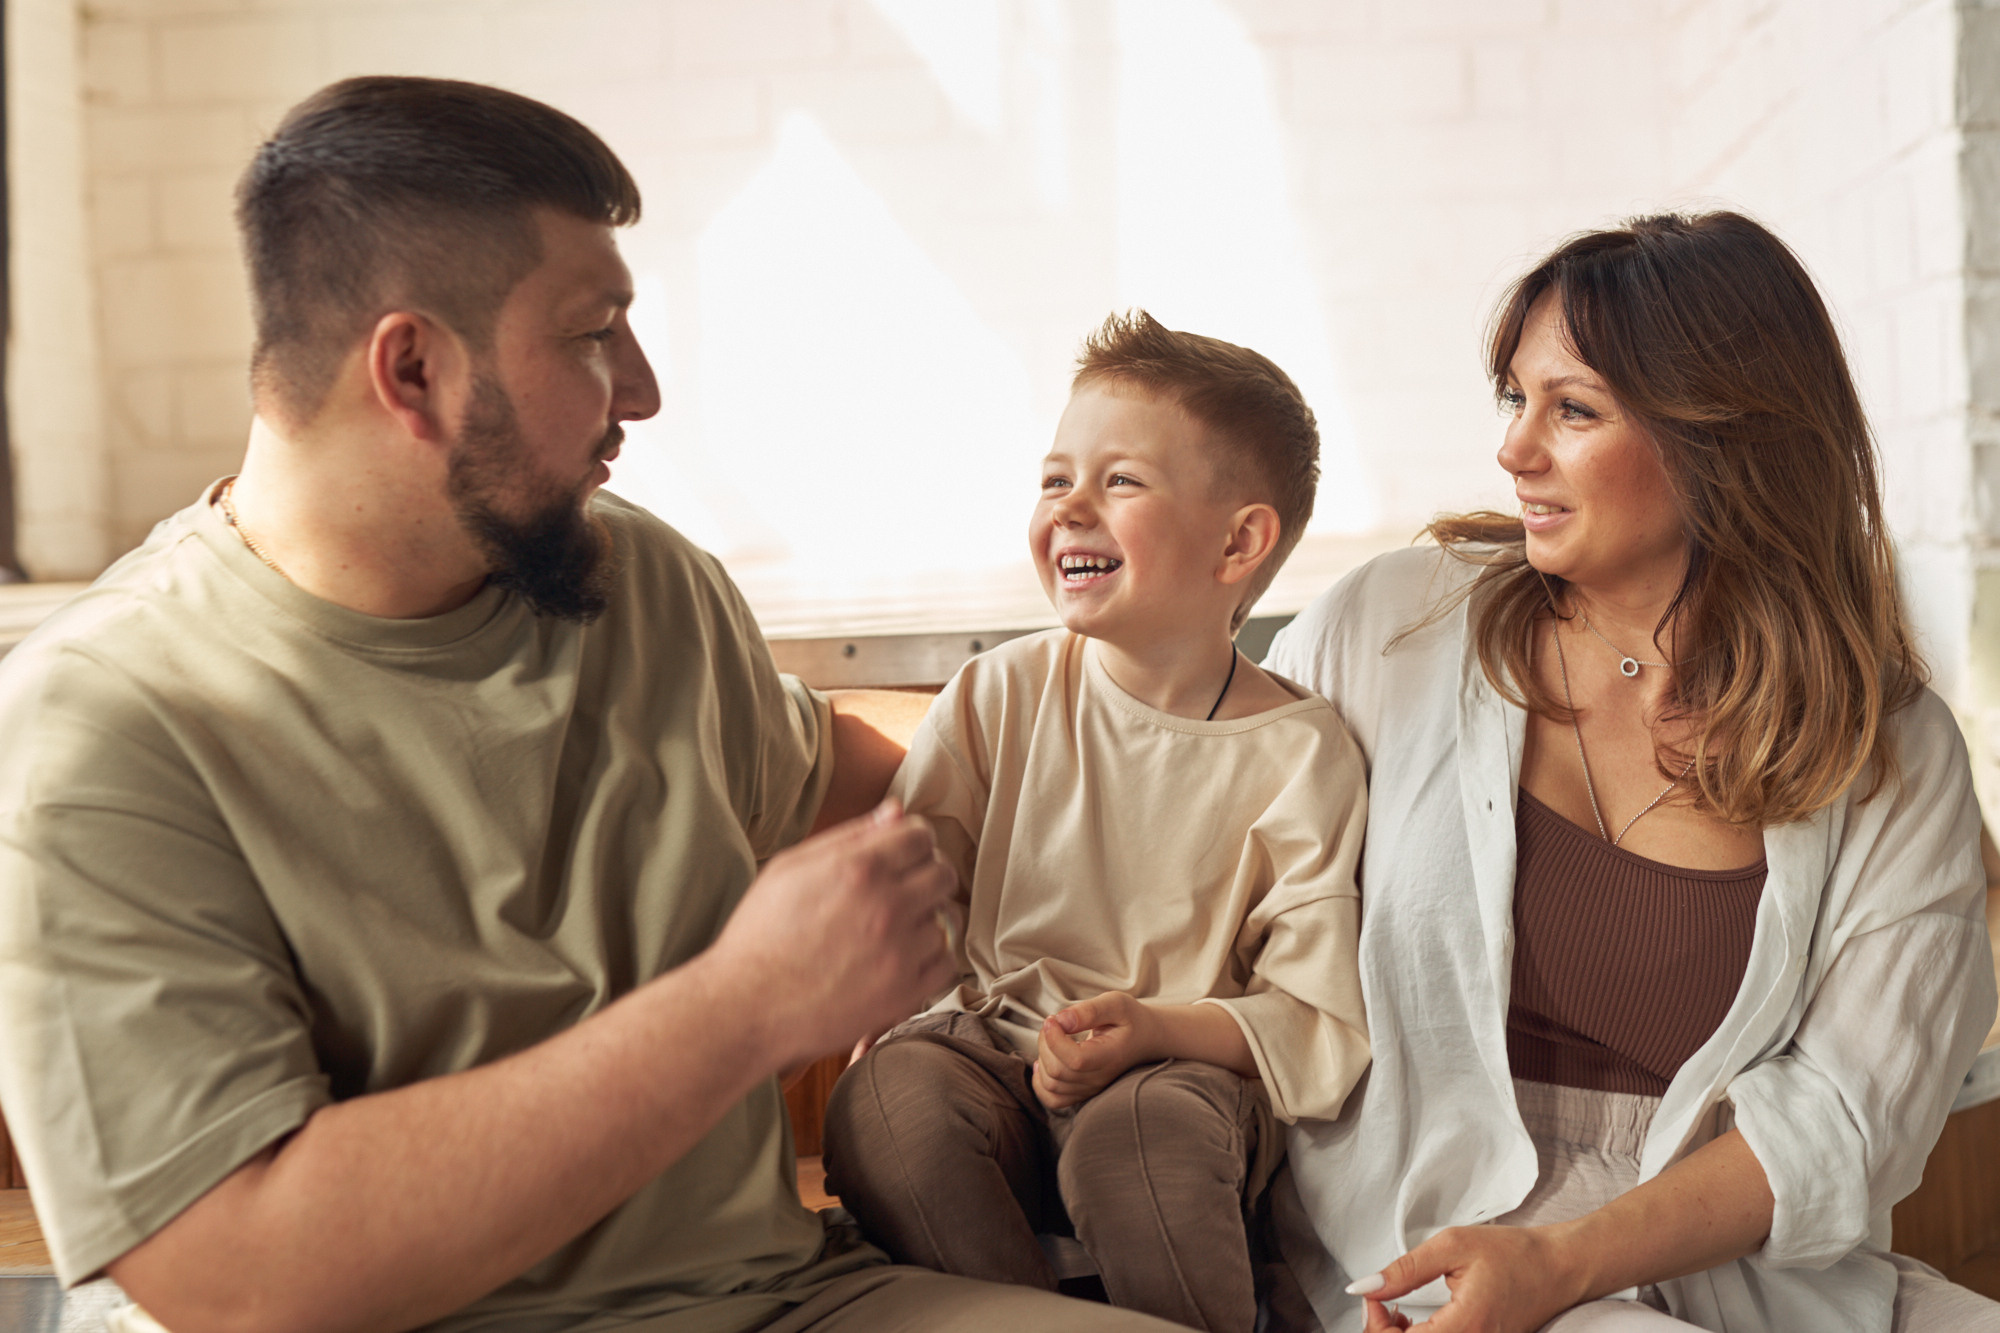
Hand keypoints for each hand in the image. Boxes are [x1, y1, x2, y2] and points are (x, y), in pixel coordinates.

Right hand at [710, 799, 958, 1070]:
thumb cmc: (760, 934)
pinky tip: (902, 959)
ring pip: (946, 920)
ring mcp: (900, 952)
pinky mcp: (904, 993)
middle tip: (902, 892)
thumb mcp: (790, 868)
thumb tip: (896, 811)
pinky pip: (946, 964)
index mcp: (859, 868)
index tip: (900, 857)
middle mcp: (887, 906)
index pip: (921, 836)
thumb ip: (848, 836)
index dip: (911, 842)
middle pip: (943, 874)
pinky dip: (930, 960)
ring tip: (893, 931)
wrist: (745, 1007)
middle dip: (925, 876)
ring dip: (925, 921)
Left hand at [1032, 990, 1158, 1109]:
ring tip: (1052, 1038)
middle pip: (1058, 1072)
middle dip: (1045, 1043)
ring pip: (1051, 1085)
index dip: (1054, 1039)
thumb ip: (1089, 1011)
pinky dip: (1040, 1082)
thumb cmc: (1129, 1018)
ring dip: (1042, 1058)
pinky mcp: (1082, 1093)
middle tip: (1053, 1023)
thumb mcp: (1116, 1003)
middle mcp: (1100, 1079)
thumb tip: (1061, 1020)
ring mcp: (1090, 1089)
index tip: (1053, 1019)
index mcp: (1110, 1057)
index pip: (1075, 1060)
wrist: (1144, 1039)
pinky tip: (1044, 1061)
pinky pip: (1053, 1099)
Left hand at [1349, 1224, 1586, 1332]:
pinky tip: (1411, 1320)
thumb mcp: (1452, 1246)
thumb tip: (1364, 1288)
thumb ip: (1405, 1270)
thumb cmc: (1515, 1254)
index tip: (1373, 1294)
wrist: (1560, 1268)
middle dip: (1381, 1331)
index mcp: (1465, 1327)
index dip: (1374, 1323)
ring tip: (1394, 1310)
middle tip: (1379, 1301)